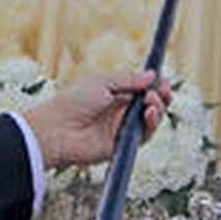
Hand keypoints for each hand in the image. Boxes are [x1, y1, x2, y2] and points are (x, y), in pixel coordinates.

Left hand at [24, 70, 171, 169]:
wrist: (58, 129)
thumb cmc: (74, 101)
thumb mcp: (103, 82)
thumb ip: (130, 80)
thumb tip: (152, 75)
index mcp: (116, 94)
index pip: (143, 90)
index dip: (155, 86)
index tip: (162, 80)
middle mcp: (121, 111)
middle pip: (151, 105)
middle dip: (161, 96)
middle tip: (161, 91)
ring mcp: (123, 128)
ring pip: (151, 120)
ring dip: (157, 109)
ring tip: (151, 102)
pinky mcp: (123, 144)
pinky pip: (145, 135)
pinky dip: (152, 124)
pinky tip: (149, 113)